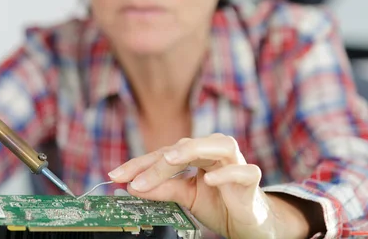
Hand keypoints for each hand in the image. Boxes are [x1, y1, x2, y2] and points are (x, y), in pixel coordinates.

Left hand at [108, 134, 308, 238]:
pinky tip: (209, 180)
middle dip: (157, 162)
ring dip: (193, 150)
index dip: (140, 164)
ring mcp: (235, 162)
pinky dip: (226, 173)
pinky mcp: (251, 179)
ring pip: (217, 145)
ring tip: (170, 161)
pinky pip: (241, 170)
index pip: (165, 154)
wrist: (248, 223)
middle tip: (134, 178)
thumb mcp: (185, 196)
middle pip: (185, 147)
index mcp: (198, 152)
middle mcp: (215, 150)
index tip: (116, 175)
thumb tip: (131, 186)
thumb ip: (162, 188)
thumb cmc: (218, 203)